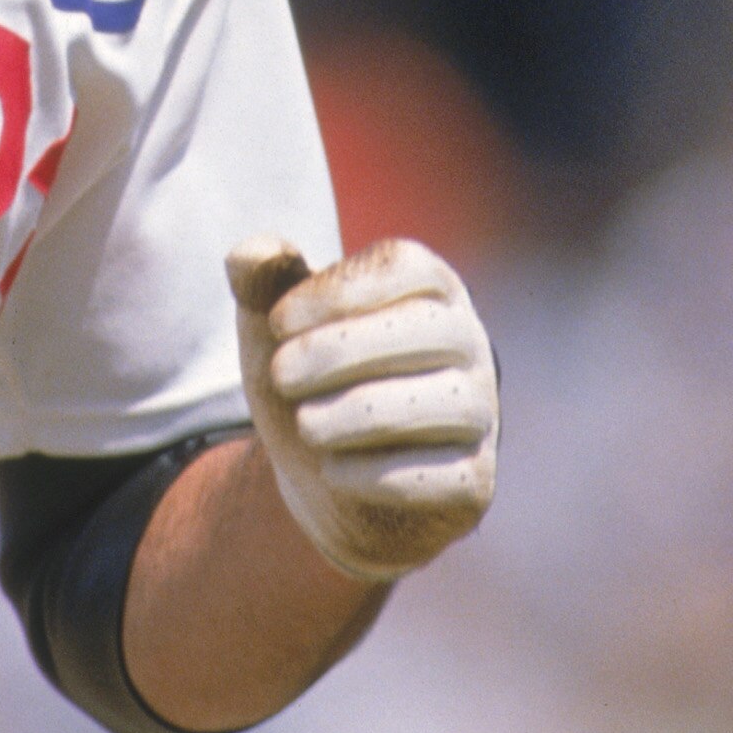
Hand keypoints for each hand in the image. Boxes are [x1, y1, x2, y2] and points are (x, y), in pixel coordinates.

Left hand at [225, 236, 498, 586]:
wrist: (323, 476)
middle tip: (279, 375)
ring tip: (306, 425)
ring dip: (357, 414)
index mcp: (428, 287)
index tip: (276, 322)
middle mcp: (467, 342)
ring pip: (441, 403)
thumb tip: (252, 254)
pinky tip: (332, 469)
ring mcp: (480, 411)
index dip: (336, 290)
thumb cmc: (309, 380)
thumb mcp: (274, 329)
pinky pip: (443, 475)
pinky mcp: (474, 479)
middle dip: (338, 351)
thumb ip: (261, 282)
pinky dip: (378, 473)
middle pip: (424, 328)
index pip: (402, 265)